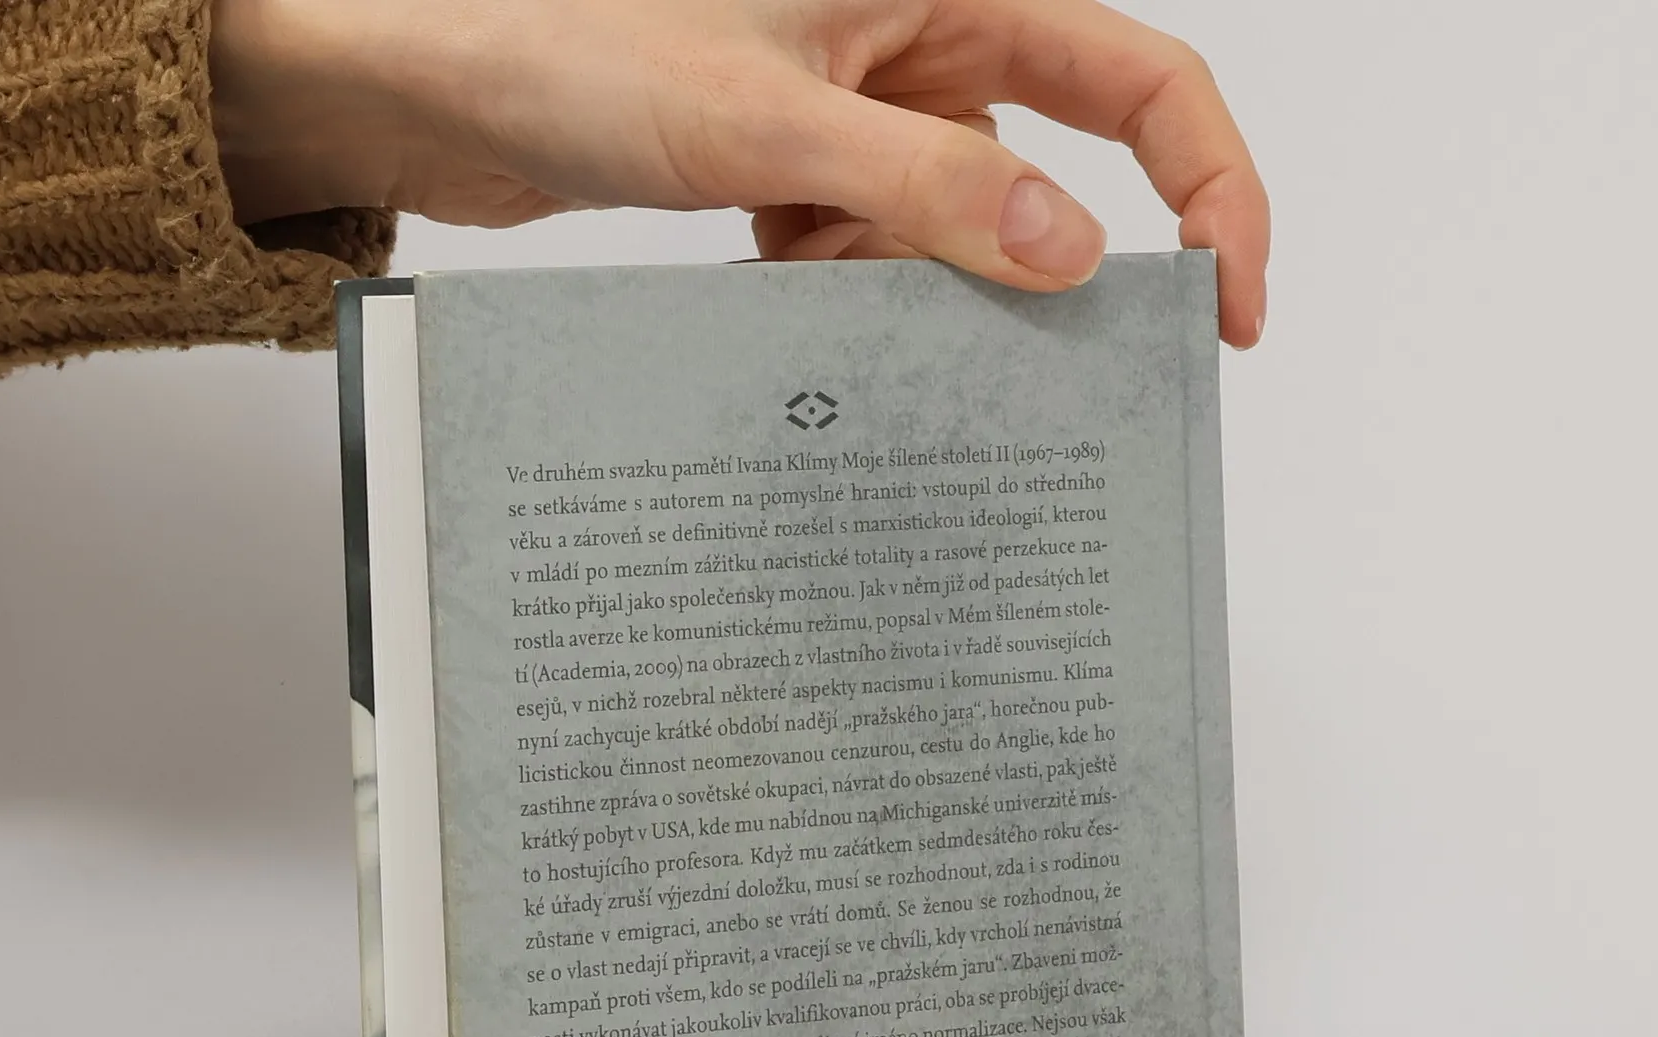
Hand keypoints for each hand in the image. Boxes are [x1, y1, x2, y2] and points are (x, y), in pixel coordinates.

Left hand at [211, 0, 1268, 345]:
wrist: (430, 83)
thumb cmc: (568, 44)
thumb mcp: (767, 124)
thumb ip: (925, 189)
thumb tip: (1070, 254)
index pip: (1140, 79)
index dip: (1211, 187)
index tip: (1226, 306)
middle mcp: (916, 41)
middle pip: (1046, 168)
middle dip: (1025, 272)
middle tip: (1014, 374)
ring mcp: (855, 112)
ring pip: (946, 233)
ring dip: (900, 293)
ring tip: (806, 290)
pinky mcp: (797, 170)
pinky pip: (865, 255)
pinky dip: (834, 297)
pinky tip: (767, 290)